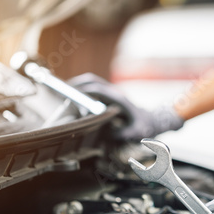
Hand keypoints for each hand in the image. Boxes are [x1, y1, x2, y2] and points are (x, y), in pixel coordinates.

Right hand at [68, 73, 183, 140]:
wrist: (152, 120)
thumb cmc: (144, 125)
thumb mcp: (136, 131)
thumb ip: (123, 133)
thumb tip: (108, 132)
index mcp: (118, 99)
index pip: (98, 89)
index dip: (83, 89)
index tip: (70, 92)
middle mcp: (114, 93)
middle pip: (92, 81)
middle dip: (76, 83)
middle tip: (61, 90)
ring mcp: (112, 93)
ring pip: (92, 83)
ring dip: (79, 85)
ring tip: (65, 93)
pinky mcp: (110, 97)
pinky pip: (95, 90)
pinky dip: (83, 91)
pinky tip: (75, 101)